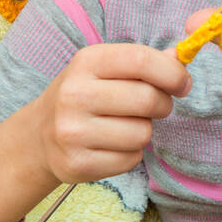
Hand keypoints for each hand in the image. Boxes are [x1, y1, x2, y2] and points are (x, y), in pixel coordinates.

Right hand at [34, 42, 192, 185]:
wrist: (38, 137)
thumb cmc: (83, 96)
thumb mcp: (104, 69)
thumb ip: (142, 62)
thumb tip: (180, 57)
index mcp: (86, 62)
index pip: (141, 60)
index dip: (172, 73)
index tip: (183, 84)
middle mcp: (75, 95)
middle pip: (147, 99)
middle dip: (163, 104)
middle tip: (156, 107)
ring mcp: (73, 132)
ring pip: (142, 134)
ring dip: (144, 131)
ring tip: (126, 126)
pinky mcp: (77, 164)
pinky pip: (131, 160)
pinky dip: (131, 154)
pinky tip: (113, 145)